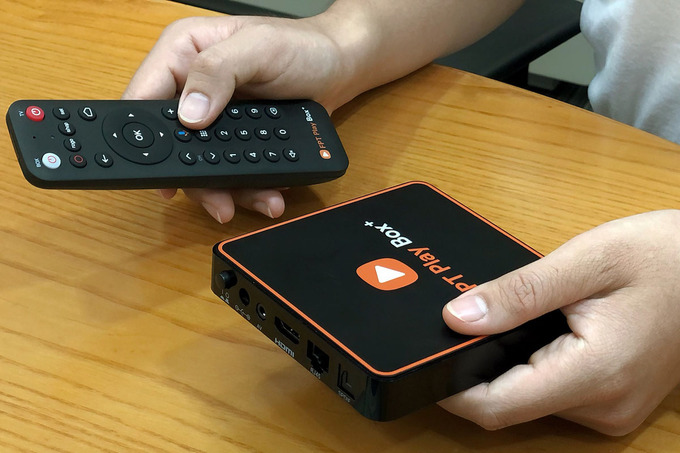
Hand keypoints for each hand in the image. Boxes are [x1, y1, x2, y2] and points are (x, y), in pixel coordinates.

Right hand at [122, 15, 354, 222]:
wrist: (339, 68)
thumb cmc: (302, 45)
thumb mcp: (258, 48)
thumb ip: (218, 72)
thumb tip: (190, 115)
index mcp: (183, 54)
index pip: (144, 96)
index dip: (142, 137)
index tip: (157, 172)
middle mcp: (192, 88)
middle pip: (174, 142)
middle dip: (196, 177)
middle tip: (217, 200)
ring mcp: (215, 118)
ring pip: (204, 164)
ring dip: (228, 189)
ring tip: (261, 201)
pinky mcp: (237, 139)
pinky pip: (233, 170)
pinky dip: (249, 187)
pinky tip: (269, 194)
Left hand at [439, 210, 679, 435]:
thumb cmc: (662, 256)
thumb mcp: (584, 262)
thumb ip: (517, 294)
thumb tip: (457, 318)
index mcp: (595, 373)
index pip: (498, 406)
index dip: (453, 391)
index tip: (429, 362)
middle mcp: (604, 405)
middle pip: (509, 404)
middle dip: (477, 370)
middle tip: (465, 323)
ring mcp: (611, 408)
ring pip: (529, 399)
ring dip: (507, 365)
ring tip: (508, 320)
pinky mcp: (612, 399)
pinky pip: (552, 391)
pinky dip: (532, 365)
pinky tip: (536, 331)